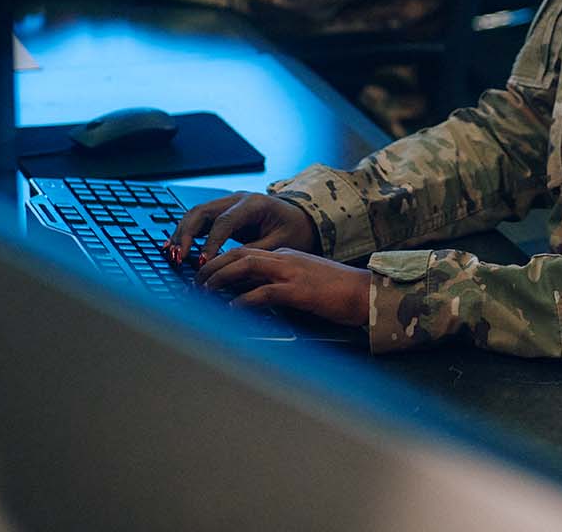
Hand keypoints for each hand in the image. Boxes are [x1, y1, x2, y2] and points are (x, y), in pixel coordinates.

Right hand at [164, 191, 318, 266]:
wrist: (301, 219)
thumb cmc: (295, 230)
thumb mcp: (281, 244)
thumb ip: (255, 254)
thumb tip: (228, 269)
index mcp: (254, 203)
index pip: (224, 221)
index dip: (210, 242)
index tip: (203, 262)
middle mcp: (237, 199)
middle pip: (202, 211)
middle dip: (186, 234)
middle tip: (178, 257)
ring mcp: (228, 204)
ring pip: (196, 214)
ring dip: (181, 233)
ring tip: (172, 254)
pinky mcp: (223, 213)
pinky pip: (199, 221)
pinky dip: (186, 233)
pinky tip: (174, 248)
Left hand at [196, 247, 371, 327]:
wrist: (366, 293)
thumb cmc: (339, 292)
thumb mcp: (306, 281)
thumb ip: (280, 283)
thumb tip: (251, 295)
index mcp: (287, 255)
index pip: (245, 251)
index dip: (220, 260)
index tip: (204, 273)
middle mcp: (285, 258)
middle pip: (239, 254)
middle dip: (212, 266)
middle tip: (194, 281)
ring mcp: (291, 273)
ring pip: (245, 266)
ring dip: (220, 278)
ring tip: (202, 292)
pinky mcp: (298, 291)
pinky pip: (263, 293)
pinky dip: (242, 300)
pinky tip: (229, 309)